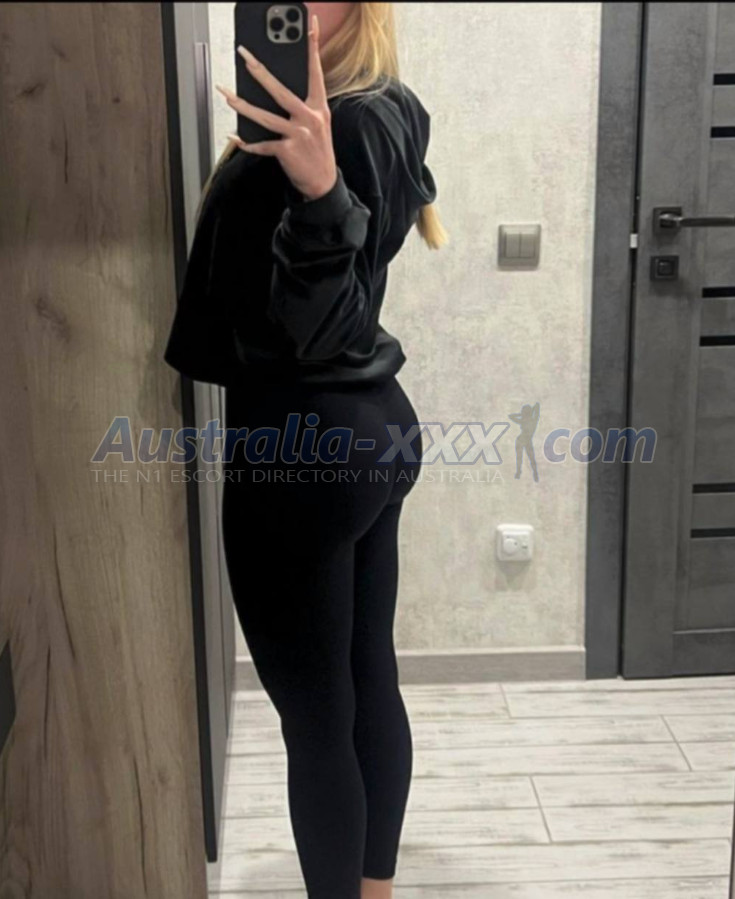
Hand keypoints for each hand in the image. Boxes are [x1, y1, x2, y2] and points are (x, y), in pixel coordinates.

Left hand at [215, 14, 337, 201]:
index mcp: (318, 107)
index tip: (310, 26)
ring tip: (227, 95)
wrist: (323, 184)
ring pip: (265, 117)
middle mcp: (309, 118)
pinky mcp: (287, 151)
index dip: (312, 48)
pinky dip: (247, 144)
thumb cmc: (317, 152)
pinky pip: (262, 145)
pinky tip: (236, 138)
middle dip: (260, 71)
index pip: (315, 72)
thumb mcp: (318, 125)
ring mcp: (298, 134)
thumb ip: (304, 106)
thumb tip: (278, 91)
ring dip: (242, 106)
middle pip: (280, 90)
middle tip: (245, 56)